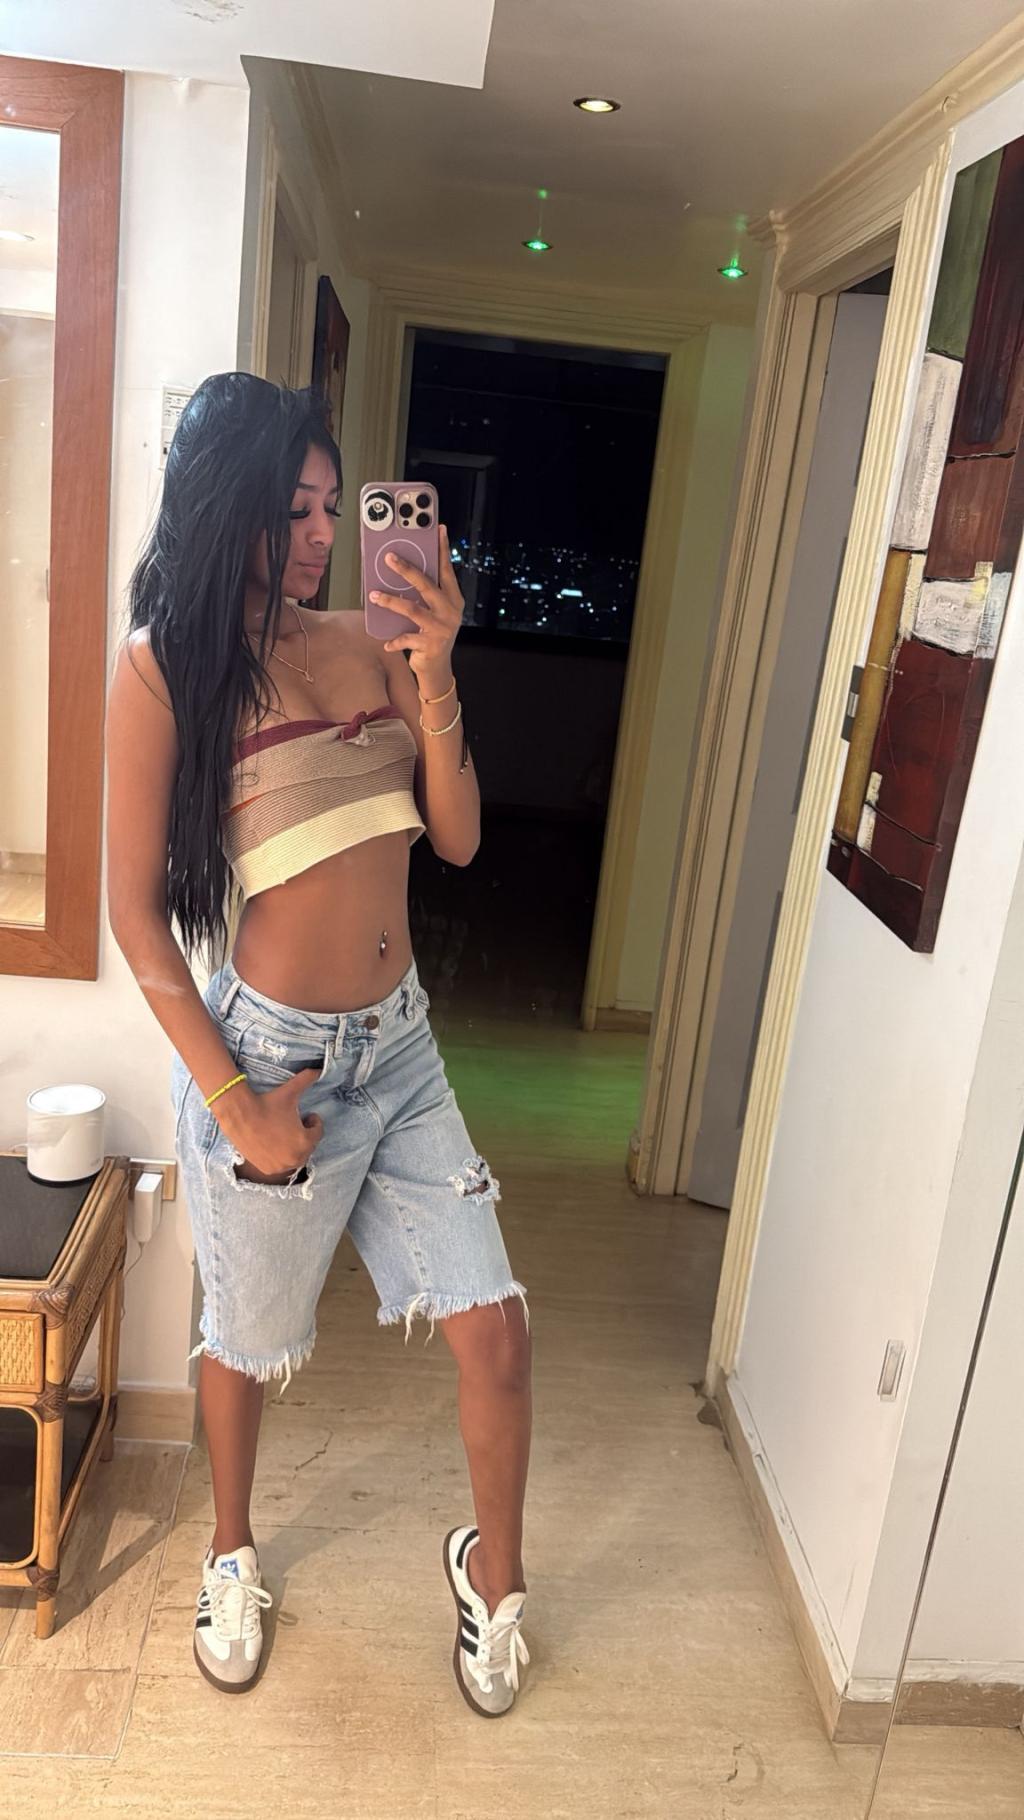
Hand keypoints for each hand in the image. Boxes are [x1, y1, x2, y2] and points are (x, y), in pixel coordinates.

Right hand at [216, 1068, 322, 1181]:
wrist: (238, 1114)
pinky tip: (274, 1143)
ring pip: (295, 1157)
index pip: (318, 1133)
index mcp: (305, 1141)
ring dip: (294, 1146)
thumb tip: (319, 1069)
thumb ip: (307, 1079)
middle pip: (308, 1147)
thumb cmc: (267, 1104)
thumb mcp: (290, 1091)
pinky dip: (281, 1156)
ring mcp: (281, 1166)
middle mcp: (295, 1158)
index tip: (307, 1115)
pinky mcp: (268, 1169)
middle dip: (305, 1135)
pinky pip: (281, 1164)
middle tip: (296, 1123)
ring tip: (286, 1132)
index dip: (313, 1122)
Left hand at [370, 523, 463, 682]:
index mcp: (453, 599)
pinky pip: (406, 638)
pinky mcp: (430, 645)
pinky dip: (394, 641)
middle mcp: (450, 611)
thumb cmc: (432, 634)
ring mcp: (441, 628)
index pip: (446, 570)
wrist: (438, 668)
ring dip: (390, 602)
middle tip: (389, 558)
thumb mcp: (435, 612)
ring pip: (412, 610)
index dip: (442, 549)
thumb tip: (403, 570)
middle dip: (407, 570)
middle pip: (426, 585)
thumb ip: (426, 594)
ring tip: (373, 595)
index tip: (438, 529)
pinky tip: (386, 643)